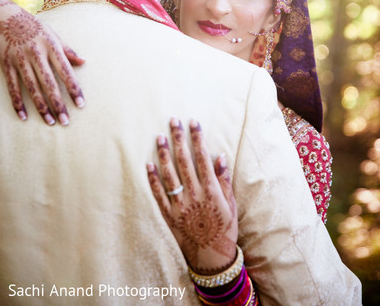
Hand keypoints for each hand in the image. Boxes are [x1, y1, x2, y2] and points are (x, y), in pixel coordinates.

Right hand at [0, 0, 84, 124]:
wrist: (5, 17)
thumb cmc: (34, 26)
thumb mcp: (53, 34)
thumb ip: (67, 50)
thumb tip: (83, 62)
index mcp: (51, 46)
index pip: (65, 71)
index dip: (73, 88)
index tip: (81, 104)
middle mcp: (36, 54)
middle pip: (49, 83)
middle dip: (58, 103)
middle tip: (66, 121)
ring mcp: (20, 59)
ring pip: (31, 88)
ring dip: (41, 106)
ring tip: (50, 122)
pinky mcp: (6, 64)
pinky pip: (13, 86)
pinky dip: (18, 102)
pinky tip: (24, 116)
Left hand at [147, 118, 237, 274]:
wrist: (211, 258)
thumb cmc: (224, 229)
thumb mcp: (231, 205)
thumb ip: (224, 180)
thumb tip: (220, 156)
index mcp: (210, 190)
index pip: (202, 157)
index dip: (197, 138)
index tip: (193, 122)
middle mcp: (194, 194)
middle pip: (183, 160)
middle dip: (178, 138)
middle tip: (173, 121)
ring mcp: (179, 205)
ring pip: (169, 173)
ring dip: (164, 153)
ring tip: (160, 136)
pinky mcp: (168, 214)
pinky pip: (158, 193)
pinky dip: (152, 178)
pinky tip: (149, 164)